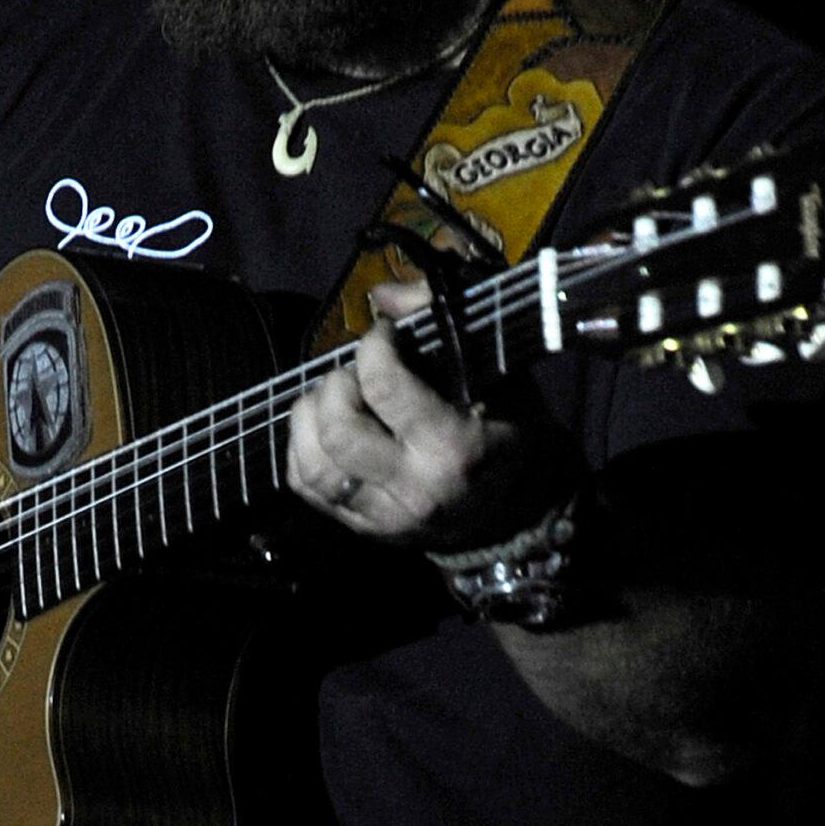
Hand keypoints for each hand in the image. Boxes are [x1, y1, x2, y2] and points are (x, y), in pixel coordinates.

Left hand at [285, 280, 573, 551]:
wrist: (522, 510)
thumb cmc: (512, 429)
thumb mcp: (498, 372)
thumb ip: (442, 322)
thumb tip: (383, 295)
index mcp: (453, 447)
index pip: (384, 387)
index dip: (373, 346)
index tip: (383, 335)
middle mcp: (415, 489)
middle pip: (338, 430)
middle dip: (335, 386)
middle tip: (355, 373)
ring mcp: (386, 517)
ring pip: (312, 466)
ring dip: (309, 419)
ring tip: (333, 399)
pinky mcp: (365, 530)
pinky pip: (307, 489)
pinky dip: (302, 450)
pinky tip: (325, 430)